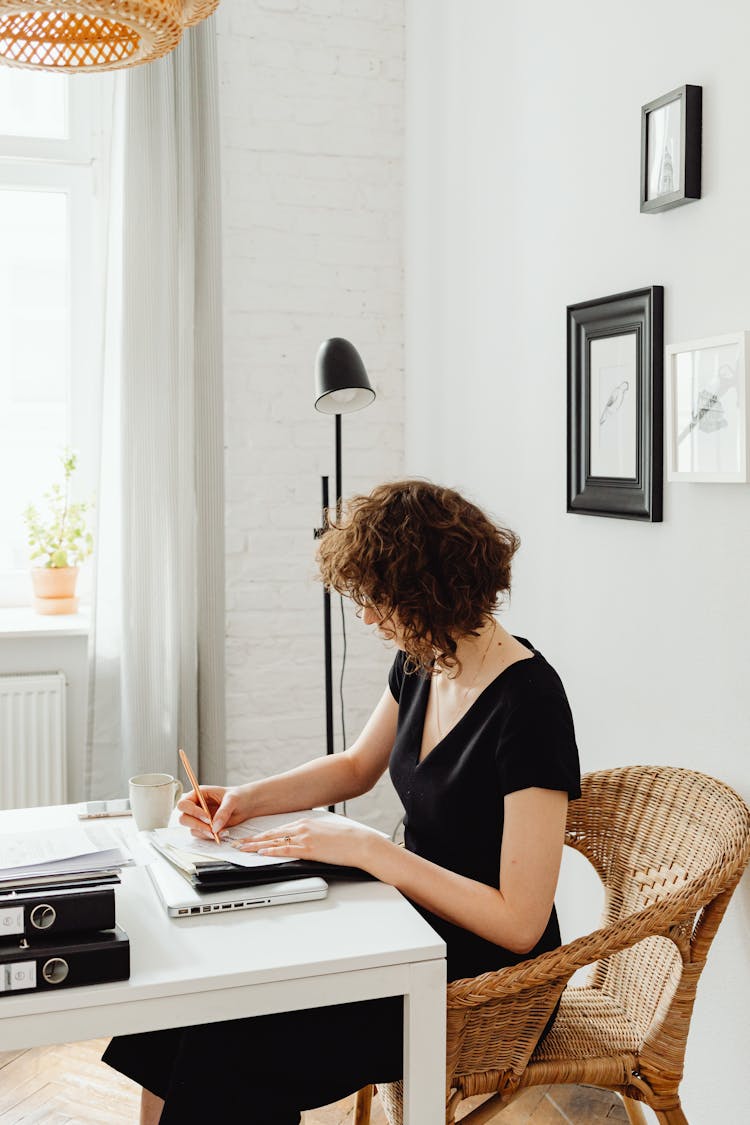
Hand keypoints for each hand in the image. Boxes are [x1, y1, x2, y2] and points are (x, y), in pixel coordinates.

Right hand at [177, 785, 249, 838]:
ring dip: (204, 832)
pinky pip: (201, 835)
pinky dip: (210, 836)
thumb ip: (223, 811)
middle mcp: (196, 806)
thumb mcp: (232, 800)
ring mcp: (199, 818)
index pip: (184, 804)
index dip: (192, 812)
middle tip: (211, 828)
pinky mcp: (205, 827)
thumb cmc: (239, 796)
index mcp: (199, 794)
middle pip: (183, 818)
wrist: (247, 805)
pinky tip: (222, 833)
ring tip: (219, 832)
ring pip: (191, 828)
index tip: (207, 817)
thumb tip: (215, 826)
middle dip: (196, 825)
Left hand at [230, 815, 385, 870]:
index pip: (278, 828)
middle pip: (271, 833)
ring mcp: (305, 838)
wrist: (360, 842)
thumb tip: (303, 841)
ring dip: (256, 846)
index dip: (262, 834)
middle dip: (252, 839)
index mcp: (306, 822)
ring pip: (274, 841)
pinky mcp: (309, 848)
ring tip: (242, 849)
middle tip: (237, 842)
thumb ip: (311, 834)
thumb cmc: (347, 839)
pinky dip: (272, 851)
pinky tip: (262, 853)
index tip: (250, 837)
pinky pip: (286, 850)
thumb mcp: (325, 832)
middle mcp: (302, 827)